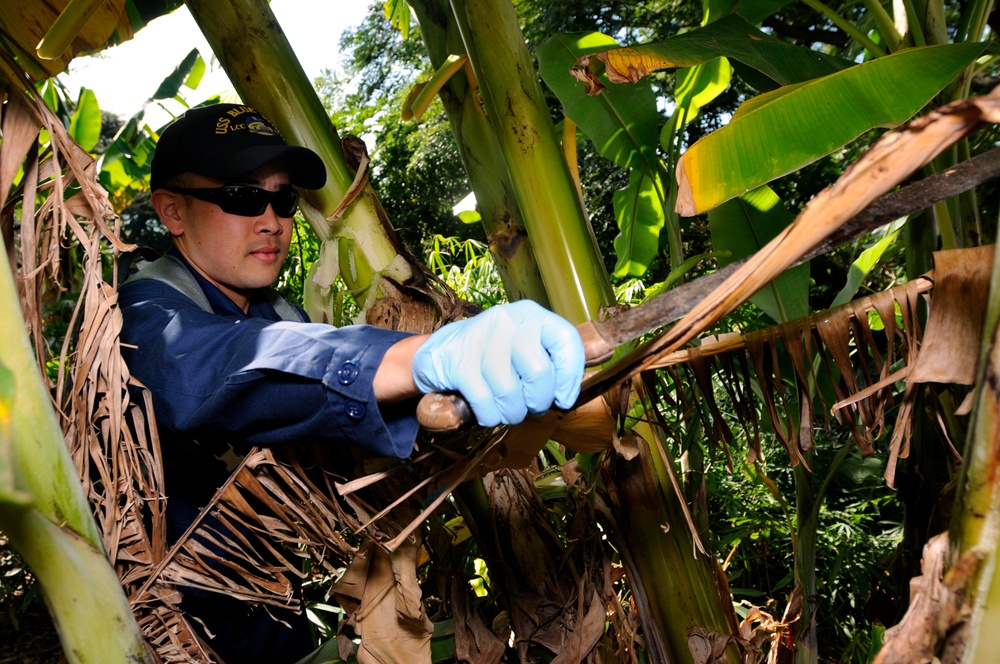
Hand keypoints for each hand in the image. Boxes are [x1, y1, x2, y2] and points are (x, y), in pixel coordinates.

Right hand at [412, 300, 584, 426]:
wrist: (438, 353)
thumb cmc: (491, 357)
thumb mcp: (522, 348)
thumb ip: (548, 362)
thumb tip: (569, 394)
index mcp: (530, 315)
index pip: (565, 339)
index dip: (570, 375)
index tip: (565, 398)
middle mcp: (507, 321)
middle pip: (539, 373)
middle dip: (538, 401)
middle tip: (529, 406)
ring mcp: (480, 340)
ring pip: (511, 393)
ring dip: (512, 413)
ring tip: (505, 408)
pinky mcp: (459, 362)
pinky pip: (486, 403)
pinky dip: (489, 416)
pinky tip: (486, 410)